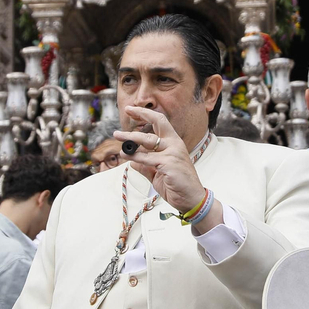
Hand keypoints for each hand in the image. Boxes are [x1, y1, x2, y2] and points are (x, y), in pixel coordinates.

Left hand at [115, 107, 210, 221]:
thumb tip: (131, 160)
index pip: (160, 121)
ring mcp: (173, 153)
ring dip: (130, 139)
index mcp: (173, 143)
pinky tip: (126, 157)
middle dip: (140, 116)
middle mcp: (174, 144)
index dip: (145, 114)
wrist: (191, 199)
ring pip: (148, 141)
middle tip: (126, 112)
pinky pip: (147, 159)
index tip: (131, 110)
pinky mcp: (169, 164)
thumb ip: (145, 165)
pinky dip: (135, 157)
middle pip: (156, 123)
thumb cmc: (176, 185)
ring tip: (117, 137)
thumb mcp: (157, 173)